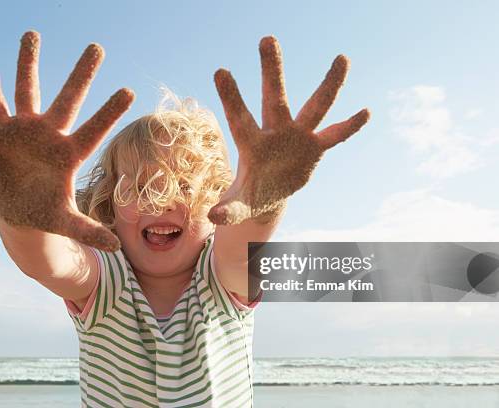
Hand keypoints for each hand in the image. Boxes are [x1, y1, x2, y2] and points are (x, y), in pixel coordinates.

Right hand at [0, 31, 133, 250]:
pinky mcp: (3, 132)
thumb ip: (88, 230)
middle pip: (68, 99)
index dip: (109, 112)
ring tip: (33, 33)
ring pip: (27, 90)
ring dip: (28, 63)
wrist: (20, 206)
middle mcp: (50, 135)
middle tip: (97, 47)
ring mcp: (26, 130)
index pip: (93, 130)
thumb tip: (115, 247)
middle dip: (81, 74)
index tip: (129, 91)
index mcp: (69, 154)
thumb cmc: (46, 210)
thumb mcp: (65, 222)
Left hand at [208, 36, 369, 224]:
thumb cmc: (250, 193)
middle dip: (271, 71)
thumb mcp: (239, 204)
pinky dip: (349, 126)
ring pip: (315, 106)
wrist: (269, 193)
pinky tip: (366, 111)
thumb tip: (213, 218)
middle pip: (274, 98)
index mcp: (251, 143)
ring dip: (329, 85)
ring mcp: (297, 136)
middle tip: (268, 38)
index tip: (220, 71)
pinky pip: (335, 135)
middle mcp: (275, 131)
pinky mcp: (315, 147)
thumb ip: (228, 210)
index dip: (231, 97)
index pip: (239, 117)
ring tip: (343, 58)